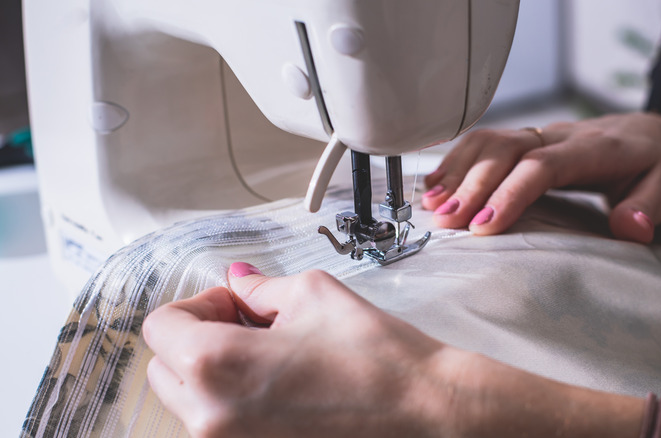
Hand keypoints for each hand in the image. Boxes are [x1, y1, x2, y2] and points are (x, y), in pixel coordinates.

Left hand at [142, 264, 457, 437]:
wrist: (427, 414)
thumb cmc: (378, 358)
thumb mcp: (313, 295)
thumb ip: (260, 288)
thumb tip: (237, 280)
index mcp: (218, 365)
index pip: (160, 327)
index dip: (198, 304)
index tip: (235, 304)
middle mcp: (211, 418)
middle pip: (166, 368)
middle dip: (198, 338)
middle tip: (250, 326)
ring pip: (191, 402)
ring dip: (215, 373)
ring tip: (273, 358)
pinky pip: (222, 428)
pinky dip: (235, 404)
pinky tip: (284, 388)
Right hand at [422, 113, 660, 242]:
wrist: (643, 134)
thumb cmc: (650, 167)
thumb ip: (648, 207)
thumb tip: (630, 227)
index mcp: (593, 148)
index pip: (542, 165)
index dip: (510, 193)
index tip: (485, 227)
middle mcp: (559, 135)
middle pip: (504, 150)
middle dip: (471, 186)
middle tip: (447, 222)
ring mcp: (538, 133)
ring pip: (488, 141)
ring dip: (456, 172)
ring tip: (432, 206)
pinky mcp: (523, 138)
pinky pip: (482, 141)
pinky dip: (454, 162)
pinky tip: (434, 186)